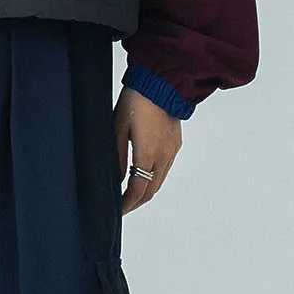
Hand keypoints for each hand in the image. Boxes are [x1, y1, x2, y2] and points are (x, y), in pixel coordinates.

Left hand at [114, 86, 181, 214]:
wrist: (161, 83)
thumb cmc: (136, 102)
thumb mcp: (118, 129)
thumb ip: (118, 157)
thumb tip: (118, 180)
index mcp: (148, 155)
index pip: (138, 190)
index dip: (128, 204)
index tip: (119, 210)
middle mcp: (164, 157)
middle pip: (151, 190)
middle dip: (137, 201)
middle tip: (123, 206)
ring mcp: (172, 151)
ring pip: (160, 181)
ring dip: (147, 190)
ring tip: (132, 194)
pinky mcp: (175, 143)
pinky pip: (165, 168)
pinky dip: (155, 178)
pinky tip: (144, 175)